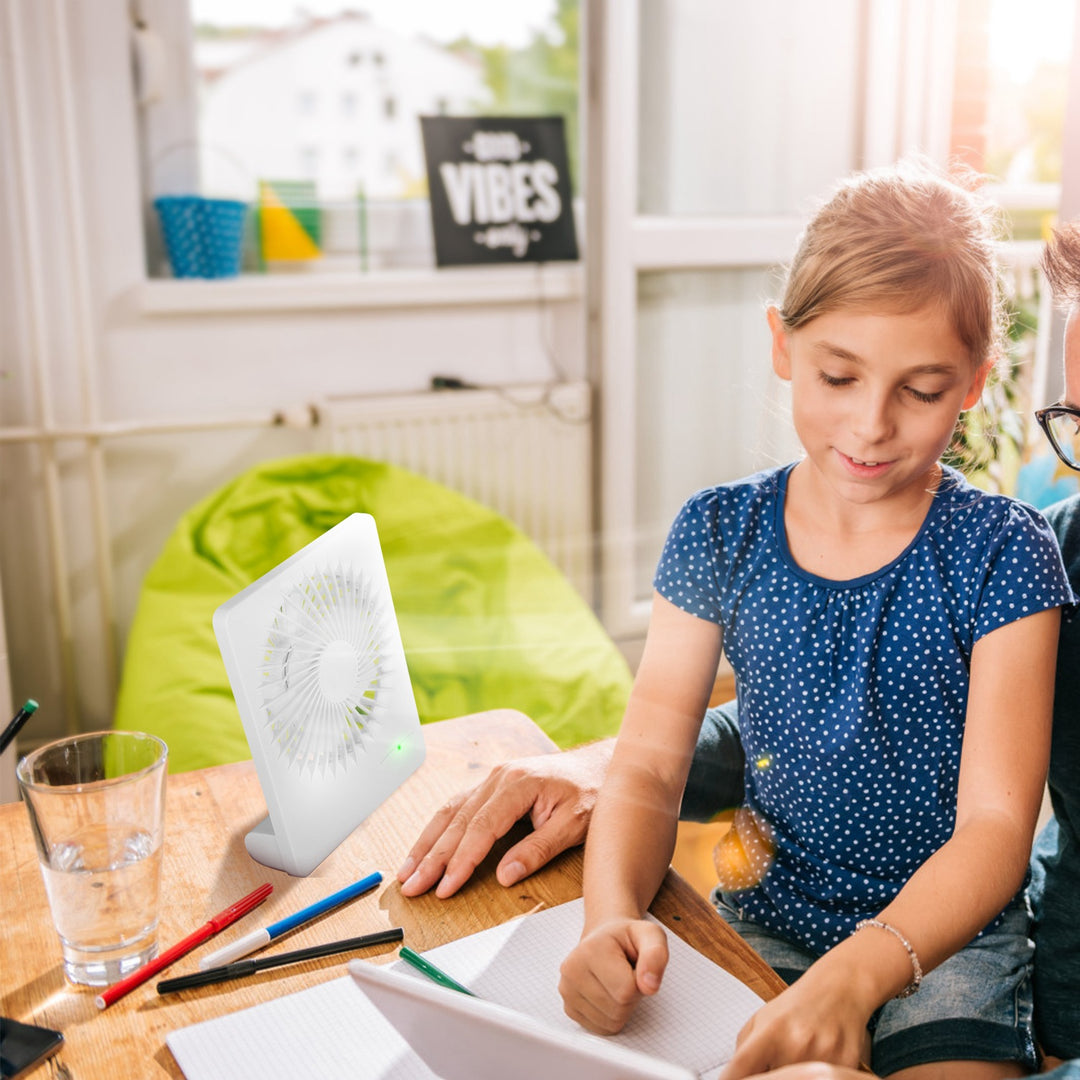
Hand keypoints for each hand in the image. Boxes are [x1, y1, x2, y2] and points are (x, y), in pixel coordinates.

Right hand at [397, 740, 613, 897]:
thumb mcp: (575, 825)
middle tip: (412, 887)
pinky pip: (458, 806)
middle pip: (458, 821)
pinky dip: (439, 829)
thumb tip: (503, 876)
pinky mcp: (493, 785)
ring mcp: (494, 778)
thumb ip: (538, 850)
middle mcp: (499, 777)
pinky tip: (426, 847)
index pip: (481, 827)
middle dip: (432, 857)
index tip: (445, 887)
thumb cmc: (592, 791)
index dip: (460, 860)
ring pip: (451, 812)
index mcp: (518, 783)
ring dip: (427, 843)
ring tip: (407, 872)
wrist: (600, 764)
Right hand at [558, 917, 668, 1033]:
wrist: (604, 938)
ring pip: (610, 1022)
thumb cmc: (627, 939)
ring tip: (617, 983)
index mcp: (590, 949)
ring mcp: (567, 991)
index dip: (640, 983)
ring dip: (622, 1008)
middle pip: (618, 1009)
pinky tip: (608, 994)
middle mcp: (571, 970)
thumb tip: (649, 986)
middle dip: (631, 996)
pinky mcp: (569, 1008)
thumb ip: (655, 956)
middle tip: (627, 975)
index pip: (626, 990)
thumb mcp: (650, 935)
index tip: (634, 966)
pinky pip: (602, 1029)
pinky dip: (611, 1017)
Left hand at [718, 965, 872, 1078]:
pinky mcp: (846, 1068)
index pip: (742, 1067)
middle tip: (769, 1064)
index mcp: (771, 1030)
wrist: (840, 990)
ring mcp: (822, 1059)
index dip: (731, 1079)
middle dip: (767, 1074)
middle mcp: (796, 1045)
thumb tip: (732, 1077)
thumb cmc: (797, 1006)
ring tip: (794, 1056)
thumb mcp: (763, 1018)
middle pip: (770, 1079)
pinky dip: (812, 1077)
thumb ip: (745, 1050)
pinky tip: (814, 1061)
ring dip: (791, 1076)